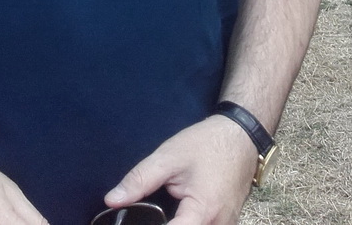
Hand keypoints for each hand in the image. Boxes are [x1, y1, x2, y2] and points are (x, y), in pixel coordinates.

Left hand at [104, 116, 257, 224]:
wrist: (241, 136)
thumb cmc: (206, 144)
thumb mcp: (169, 157)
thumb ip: (140, 180)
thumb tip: (111, 200)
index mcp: (203, 211)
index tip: (132, 223)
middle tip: (147, 215)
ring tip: (158, 215)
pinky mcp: (227, 224)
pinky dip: (190, 223)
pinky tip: (174, 216)